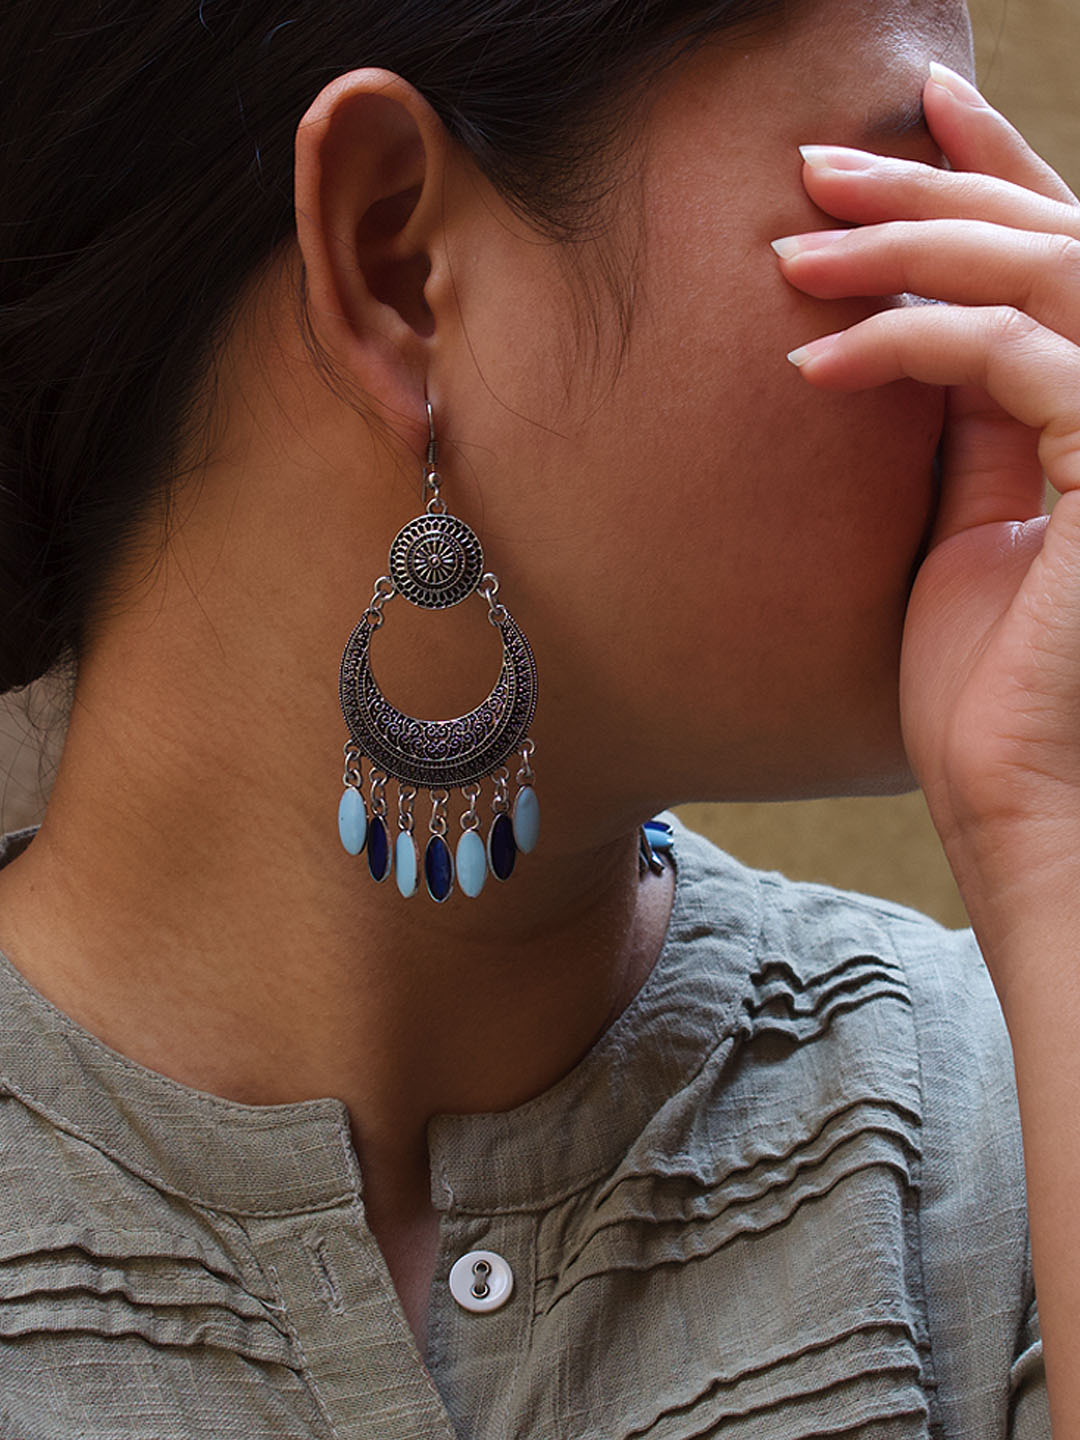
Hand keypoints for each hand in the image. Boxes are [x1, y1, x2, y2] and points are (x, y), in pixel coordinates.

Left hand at [773, 63, 1079, 910]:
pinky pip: (1015, 356)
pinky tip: (816, 368)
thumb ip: (970, 421)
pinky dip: (913, 346)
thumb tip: (914, 329)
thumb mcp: (968, 526)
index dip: (998, 174)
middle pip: (1060, 241)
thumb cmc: (987, 691)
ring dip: (914, 247)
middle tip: (818, 164)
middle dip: (936, 187)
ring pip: (1048, 274)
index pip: (1067, 261)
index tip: (910, 121)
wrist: (1017, 804)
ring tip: (798, 251)